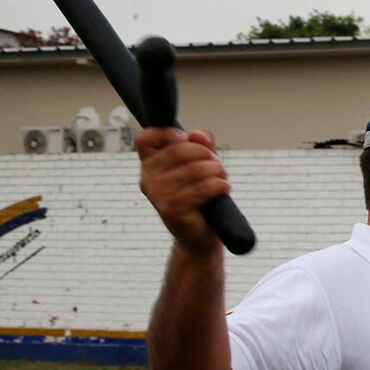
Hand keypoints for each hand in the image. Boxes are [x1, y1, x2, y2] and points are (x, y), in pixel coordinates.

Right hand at [136, 127, 228, 252]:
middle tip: (217, 165)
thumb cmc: (198, 199)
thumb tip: (198, 135)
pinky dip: (219, 185)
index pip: (145, 138)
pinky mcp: (172, 210)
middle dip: (206, 154)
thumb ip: (201, 146)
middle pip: (179, 150)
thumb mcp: (201, 166)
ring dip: (217, 171)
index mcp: (150, 165)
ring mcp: (158, 196)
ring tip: (222, 178)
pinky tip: (224, 188)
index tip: (185, 138)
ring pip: (194, 169)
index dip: (165, 132)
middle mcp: (148, 179)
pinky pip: (201, 188)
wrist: (199, 236)